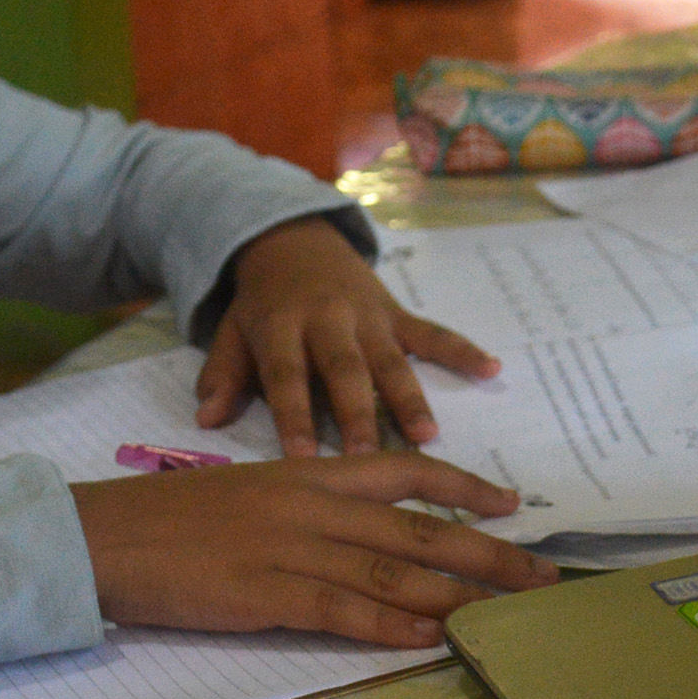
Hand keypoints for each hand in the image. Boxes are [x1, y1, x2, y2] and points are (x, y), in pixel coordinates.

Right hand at [73, 452, 559, 647]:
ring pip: (393, 569)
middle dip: (489, 551)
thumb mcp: (247, 493)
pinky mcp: (266, 593)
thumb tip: (356, 532)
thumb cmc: (167, 521)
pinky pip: (343, 610)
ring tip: (508, 613)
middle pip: (420, 526)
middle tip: (543, 575)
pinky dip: (391, 626)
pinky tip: (430, 638)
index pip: (405, 470)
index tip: (513, 504)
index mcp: (306, 474)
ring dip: (458, 594)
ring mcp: (290, 548)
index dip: (465, 487)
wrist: (102, 537)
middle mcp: (311, 503)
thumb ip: (305, 506)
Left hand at [198, 215, 498, 453]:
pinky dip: (462, 350)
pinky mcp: (396, 312)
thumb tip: (205, 419)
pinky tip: (492, 370)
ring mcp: (368, 315)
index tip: (301, 458)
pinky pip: (432, 332)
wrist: (293, 239)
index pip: (287, 376)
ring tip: (428, 436)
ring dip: (409, 397)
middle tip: (370, 459)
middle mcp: (328, 319)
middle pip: (344, 370)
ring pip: (390, 359)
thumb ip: (223, 375)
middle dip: (358, 414)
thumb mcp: (232, 332)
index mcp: (282, 326)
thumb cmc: (262, 304)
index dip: (293, 415)